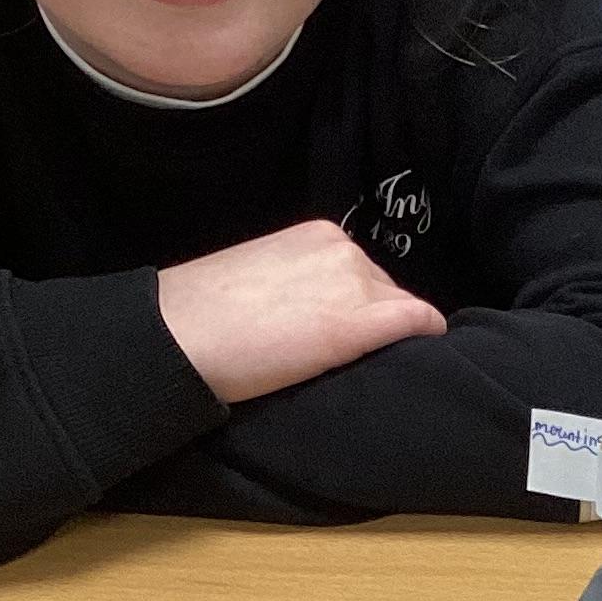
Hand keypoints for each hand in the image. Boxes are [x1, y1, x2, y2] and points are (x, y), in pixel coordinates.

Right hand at [155, 221, 446, 403]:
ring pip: (402, 310)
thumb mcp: (257, 278)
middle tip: (343, 356)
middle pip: (386, 291)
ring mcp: (356, 283)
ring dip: (389, 336)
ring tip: (358, 366)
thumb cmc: (200, 314)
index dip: (355, 305)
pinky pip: (419, 322)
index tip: (337, 332)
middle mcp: (343, 249)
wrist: (176, 336)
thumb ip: (295, 282)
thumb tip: (314, 309)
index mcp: (317, 234)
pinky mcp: (362, 322)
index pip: (361, 272)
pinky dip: (424, 338)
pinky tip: (417, 356)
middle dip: (375, 320)